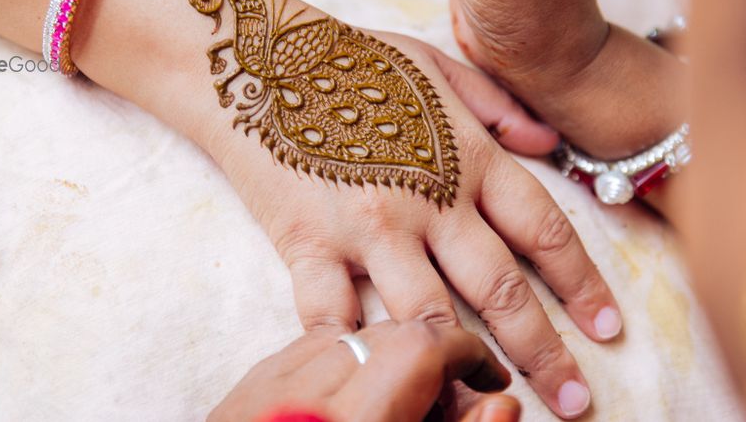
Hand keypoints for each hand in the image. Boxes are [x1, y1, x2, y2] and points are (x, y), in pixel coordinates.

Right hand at [189, 0, 619, 418]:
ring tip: (490, 399)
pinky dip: (359, 354)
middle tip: (576, 398)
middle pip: (499, 288)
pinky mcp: (309, 246)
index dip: (581, 282)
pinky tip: (380, 383)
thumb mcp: (436, 66)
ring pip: (428, 317)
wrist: (259, 62)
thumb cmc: (352, 61)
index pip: (542, 229)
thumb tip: (550, 146)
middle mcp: (427, 200)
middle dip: (543, 349)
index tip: (607, 326)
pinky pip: (336, 317)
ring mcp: (368, 228)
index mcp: (466, 157)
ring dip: (461, 368)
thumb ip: (498, 107)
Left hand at [210, 321, 521, 421]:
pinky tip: (348, 404)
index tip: (488, 379)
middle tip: (449, 410)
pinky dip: (339, 366)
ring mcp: (264, 390)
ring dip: (386, 361)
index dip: (468, 354)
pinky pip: (303, 352)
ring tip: (397, 409)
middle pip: (387, 336)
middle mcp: (301, 399)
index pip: (420, 347)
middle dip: (431, 361)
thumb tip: (502, 405)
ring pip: (347, 336)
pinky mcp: (242, 392)